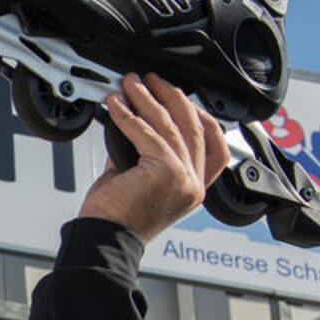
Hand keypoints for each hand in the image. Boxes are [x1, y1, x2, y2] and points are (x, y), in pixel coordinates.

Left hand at [78, 73, 229, 242]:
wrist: (104, 239)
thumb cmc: (116, 217)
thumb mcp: (138, 178)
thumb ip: (143, 152)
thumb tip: (133, 122)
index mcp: (194, 188)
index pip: (215, 145)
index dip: (199, 115)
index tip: (179, 96)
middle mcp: (194, 184)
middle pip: (194, 127)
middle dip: (171, 97)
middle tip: (151, 80)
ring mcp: (184, 178)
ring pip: (170, 125)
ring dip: (147, 99)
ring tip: (131, 84)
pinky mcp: (165, 172)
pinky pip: (145, 132)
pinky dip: (127, 114)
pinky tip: (115, 104)